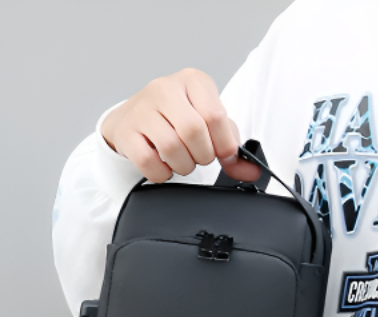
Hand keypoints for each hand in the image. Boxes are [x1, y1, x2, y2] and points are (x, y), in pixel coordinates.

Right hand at [101, 67, 260, 184]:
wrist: (133, 119)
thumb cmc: (176, 120)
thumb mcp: (209, 125)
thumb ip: (232, 148)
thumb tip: (252, 170)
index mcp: (193, 81)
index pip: (215, 115)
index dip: (223, 143)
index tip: (222, 153)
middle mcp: (165, 88)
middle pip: (194, 132)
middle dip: (202, 155)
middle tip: (198, 156)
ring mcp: (142, 107)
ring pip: (171, 147)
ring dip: (183, 165)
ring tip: (181, 160)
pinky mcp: (126, 130)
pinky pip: (149, 161)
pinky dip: (161, 173)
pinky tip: (163, 165)